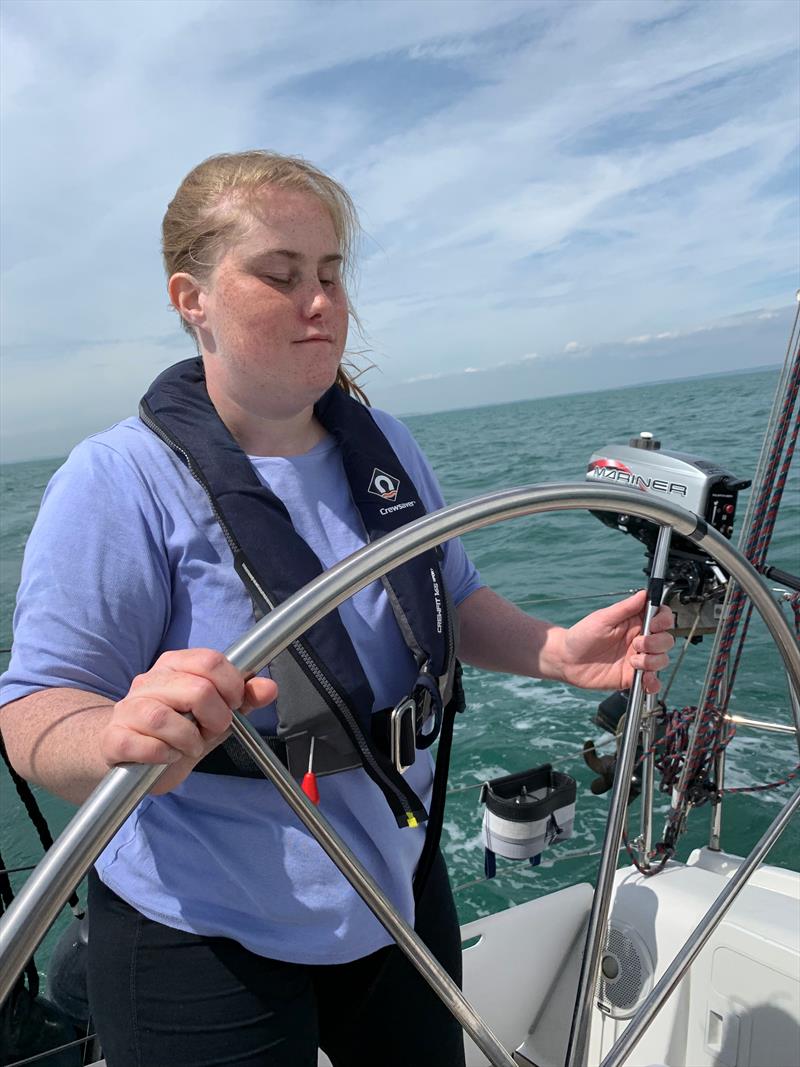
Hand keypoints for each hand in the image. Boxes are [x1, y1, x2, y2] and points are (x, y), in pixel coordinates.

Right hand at [101, 649, 277, 793]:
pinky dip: (163, 754)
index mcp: (175, 665)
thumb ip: (244, 699)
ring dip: (189, 739)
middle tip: (212, 730)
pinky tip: (168, 755)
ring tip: (191, 745)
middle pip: (196, 689)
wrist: (131, 754)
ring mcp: (127, 709)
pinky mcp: (114, 738)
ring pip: (164, 718)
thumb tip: (269, 688)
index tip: (232, 705)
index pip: (210, 661)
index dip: (231, 687)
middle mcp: (148, 681)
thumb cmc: (177, 729)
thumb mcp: (216, 712)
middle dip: (216, 718)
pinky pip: (142, 745)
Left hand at [559, 590, 673, 692]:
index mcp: (635, 622)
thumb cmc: (582, 635)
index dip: (664, 621)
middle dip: (656, 643)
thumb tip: (644, 593)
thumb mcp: (603, 619)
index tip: (654, 625)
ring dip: (653, 661)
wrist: (567, 661)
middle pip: (666, 640)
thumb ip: (625, 608)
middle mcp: (640, 640)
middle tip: (637, 644)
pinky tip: (645, 679)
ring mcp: (638, 659)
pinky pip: (652, 682)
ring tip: (633, 662)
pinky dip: (653, 683)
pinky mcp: (632, 676)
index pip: (662, 618)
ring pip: (662, 660)